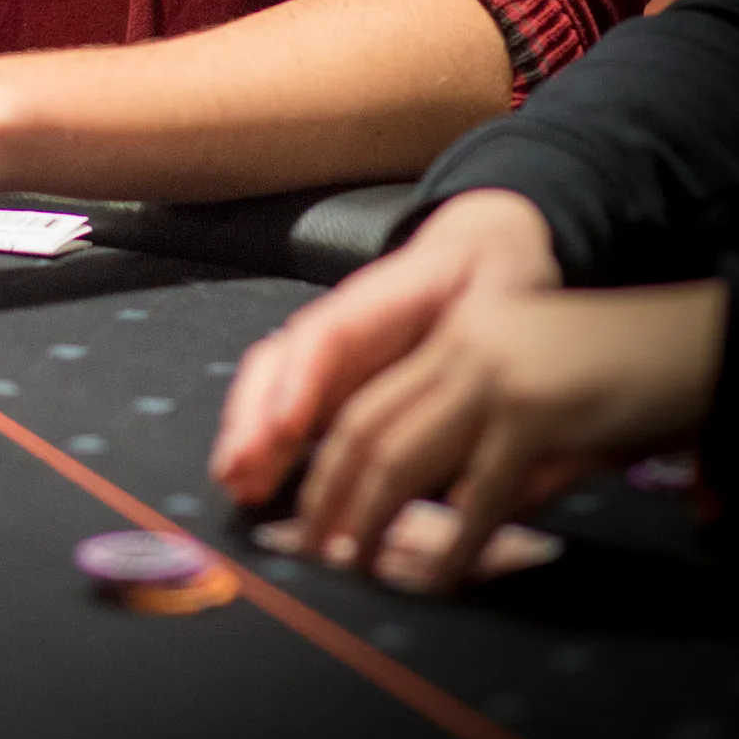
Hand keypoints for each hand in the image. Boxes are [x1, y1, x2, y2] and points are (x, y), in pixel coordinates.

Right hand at [212, 191, 561, 503]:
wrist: (478, 259)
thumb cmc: (490, 285)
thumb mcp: (503, 298)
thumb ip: (491, 344)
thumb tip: (487, 410)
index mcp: (385, 300)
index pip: (328, 336)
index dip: (302, 381)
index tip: (288, 427)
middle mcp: (341, 326)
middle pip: (282, 360)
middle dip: (255, 415)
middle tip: (242, 468)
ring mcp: (328, 353)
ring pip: (271, 382)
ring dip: (247, 431)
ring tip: (234, 479)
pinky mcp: (330, 382)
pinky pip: (280, 404)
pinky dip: (258, 440)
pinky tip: (248, 479)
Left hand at [292, 280, 727, 592]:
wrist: (697, 340)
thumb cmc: (626, 372)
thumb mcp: (539, 392)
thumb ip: (489, 439)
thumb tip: (450, 515)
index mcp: (459, 331)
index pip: (369, 397)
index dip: (328, 457)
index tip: (307, 502)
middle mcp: (465, 345)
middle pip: (369, 427)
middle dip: (330, 493)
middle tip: (312, 545)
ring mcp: (497, 379)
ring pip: (403, 458)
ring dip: (369, 518)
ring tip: (352, 561)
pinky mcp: (536, 417)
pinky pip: (479, 496)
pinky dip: (451, 545)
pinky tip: (440, 577)